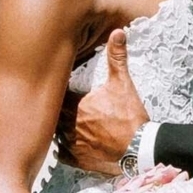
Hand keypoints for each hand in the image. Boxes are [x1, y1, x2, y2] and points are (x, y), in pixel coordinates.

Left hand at [59, 29, 148, 176]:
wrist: (139, 148)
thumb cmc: (130, 116)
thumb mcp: (123, 83)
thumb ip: (117, 58)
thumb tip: (117, 33)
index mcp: (76, 105)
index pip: (56, 96)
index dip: (56, 92)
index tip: (57, 89)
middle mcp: (69, 125)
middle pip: (52, 115)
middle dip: (54, 110)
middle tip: (56, 106)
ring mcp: (72, 144)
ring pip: (54, 135)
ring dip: (56, 129)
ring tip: (58, 123)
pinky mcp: (77, 159)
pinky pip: (61, 154)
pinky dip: (61, 149)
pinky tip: (65, 143)